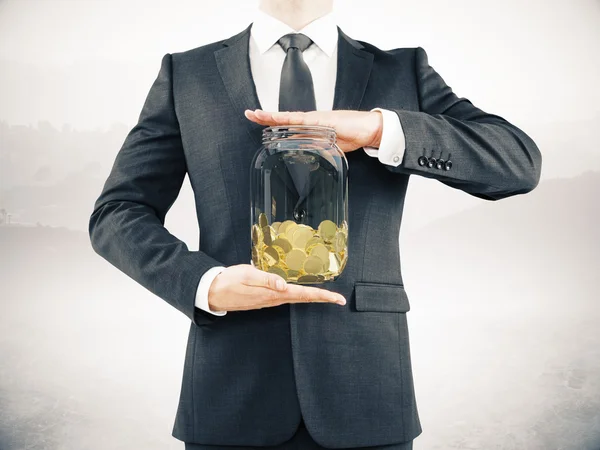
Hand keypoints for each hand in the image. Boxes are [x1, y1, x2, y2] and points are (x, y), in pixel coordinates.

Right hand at [207, 264, 345, 311]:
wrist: (213, 292)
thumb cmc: (229, 281)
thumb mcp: (247, 275)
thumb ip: (266, 279)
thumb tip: (284, 285)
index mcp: (273, 293)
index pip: (302, 295)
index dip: (321, 296)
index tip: (337, 299)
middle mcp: (274, 299)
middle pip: (303, 298)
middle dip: (322, 298)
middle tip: (339, 299)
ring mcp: (269, 300)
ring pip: (296, 298)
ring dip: (312, 297)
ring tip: (326, 295)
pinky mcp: (265, 298)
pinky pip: (287, 297)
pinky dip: (299, 295)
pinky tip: (303, 292)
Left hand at [244, 109, 382, 152]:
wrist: (367, 129)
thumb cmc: (352, 135)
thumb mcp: (329, 147)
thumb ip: (316, 149)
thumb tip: (305, 156)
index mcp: (310, 127)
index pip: (287, 124)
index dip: (272, 121)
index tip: (258, 119)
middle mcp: (309, 121)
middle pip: (283, 118)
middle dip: (266, 116)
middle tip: (249, 113)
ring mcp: (313, 119)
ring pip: (288, 117)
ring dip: (272, 116)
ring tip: (256, 114)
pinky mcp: (320, 120)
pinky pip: (300, 119)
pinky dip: (287, 118)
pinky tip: (276, 118)